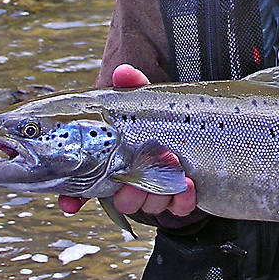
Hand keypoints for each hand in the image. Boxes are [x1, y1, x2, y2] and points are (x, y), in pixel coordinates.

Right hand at [58, 64, 198, 220]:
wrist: (207, 126)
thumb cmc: (164, 115)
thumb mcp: (148, 100)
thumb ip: (133, 86)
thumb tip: (123, 71)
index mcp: (115, 161)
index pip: (84, 186)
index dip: (74, 198)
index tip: (71, 204)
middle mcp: (133, 179)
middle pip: (120, 200)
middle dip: (128, 191)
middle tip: (135, 175)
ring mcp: (158, 190)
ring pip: (148, 206)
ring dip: (158, 190)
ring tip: (172, 165)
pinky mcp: (183, 197)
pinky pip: (179, 208)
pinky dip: (183, 198)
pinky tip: (188, 184)